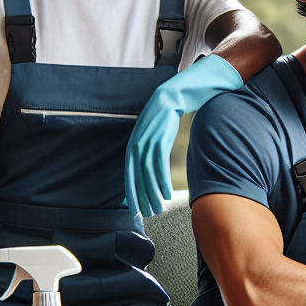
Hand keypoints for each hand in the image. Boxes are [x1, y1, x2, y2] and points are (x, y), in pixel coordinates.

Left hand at [124, 54, 242, 221]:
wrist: (177, 91)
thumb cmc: (168, 114)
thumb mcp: (155, 132)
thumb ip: (150, 148)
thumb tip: (150, 166)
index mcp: (134, 142)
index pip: (128, 172)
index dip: (131, 191)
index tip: (135, 209)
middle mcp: (137, 141)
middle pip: (135, 175)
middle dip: (140, 196)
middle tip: (147, 214)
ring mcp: (148, 138)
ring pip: (147, 172)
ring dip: (153, 192)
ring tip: (159, 207)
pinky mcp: (161, 136)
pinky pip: (159, 163)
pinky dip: (162, 180)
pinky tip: (167, 193)